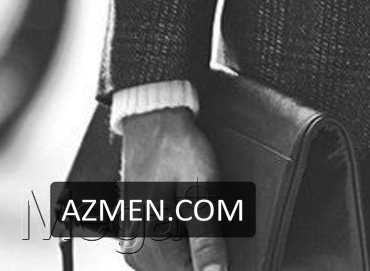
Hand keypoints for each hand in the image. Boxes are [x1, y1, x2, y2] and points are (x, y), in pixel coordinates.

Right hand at [119, 108, 227, 270]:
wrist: (154, 118)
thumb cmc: (175, 146)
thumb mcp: (199, 192)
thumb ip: (207, 240)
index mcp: (148, 243)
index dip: (213, 268)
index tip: (229, 257)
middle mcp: (136, 248)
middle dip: (204, 258)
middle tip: (216, 221)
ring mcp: (135, 240)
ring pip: (173, 264)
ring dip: (194, 250)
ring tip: (204, 214)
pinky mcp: (139, 230)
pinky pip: (166, 251)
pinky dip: (185, 241)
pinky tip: (194, 218)